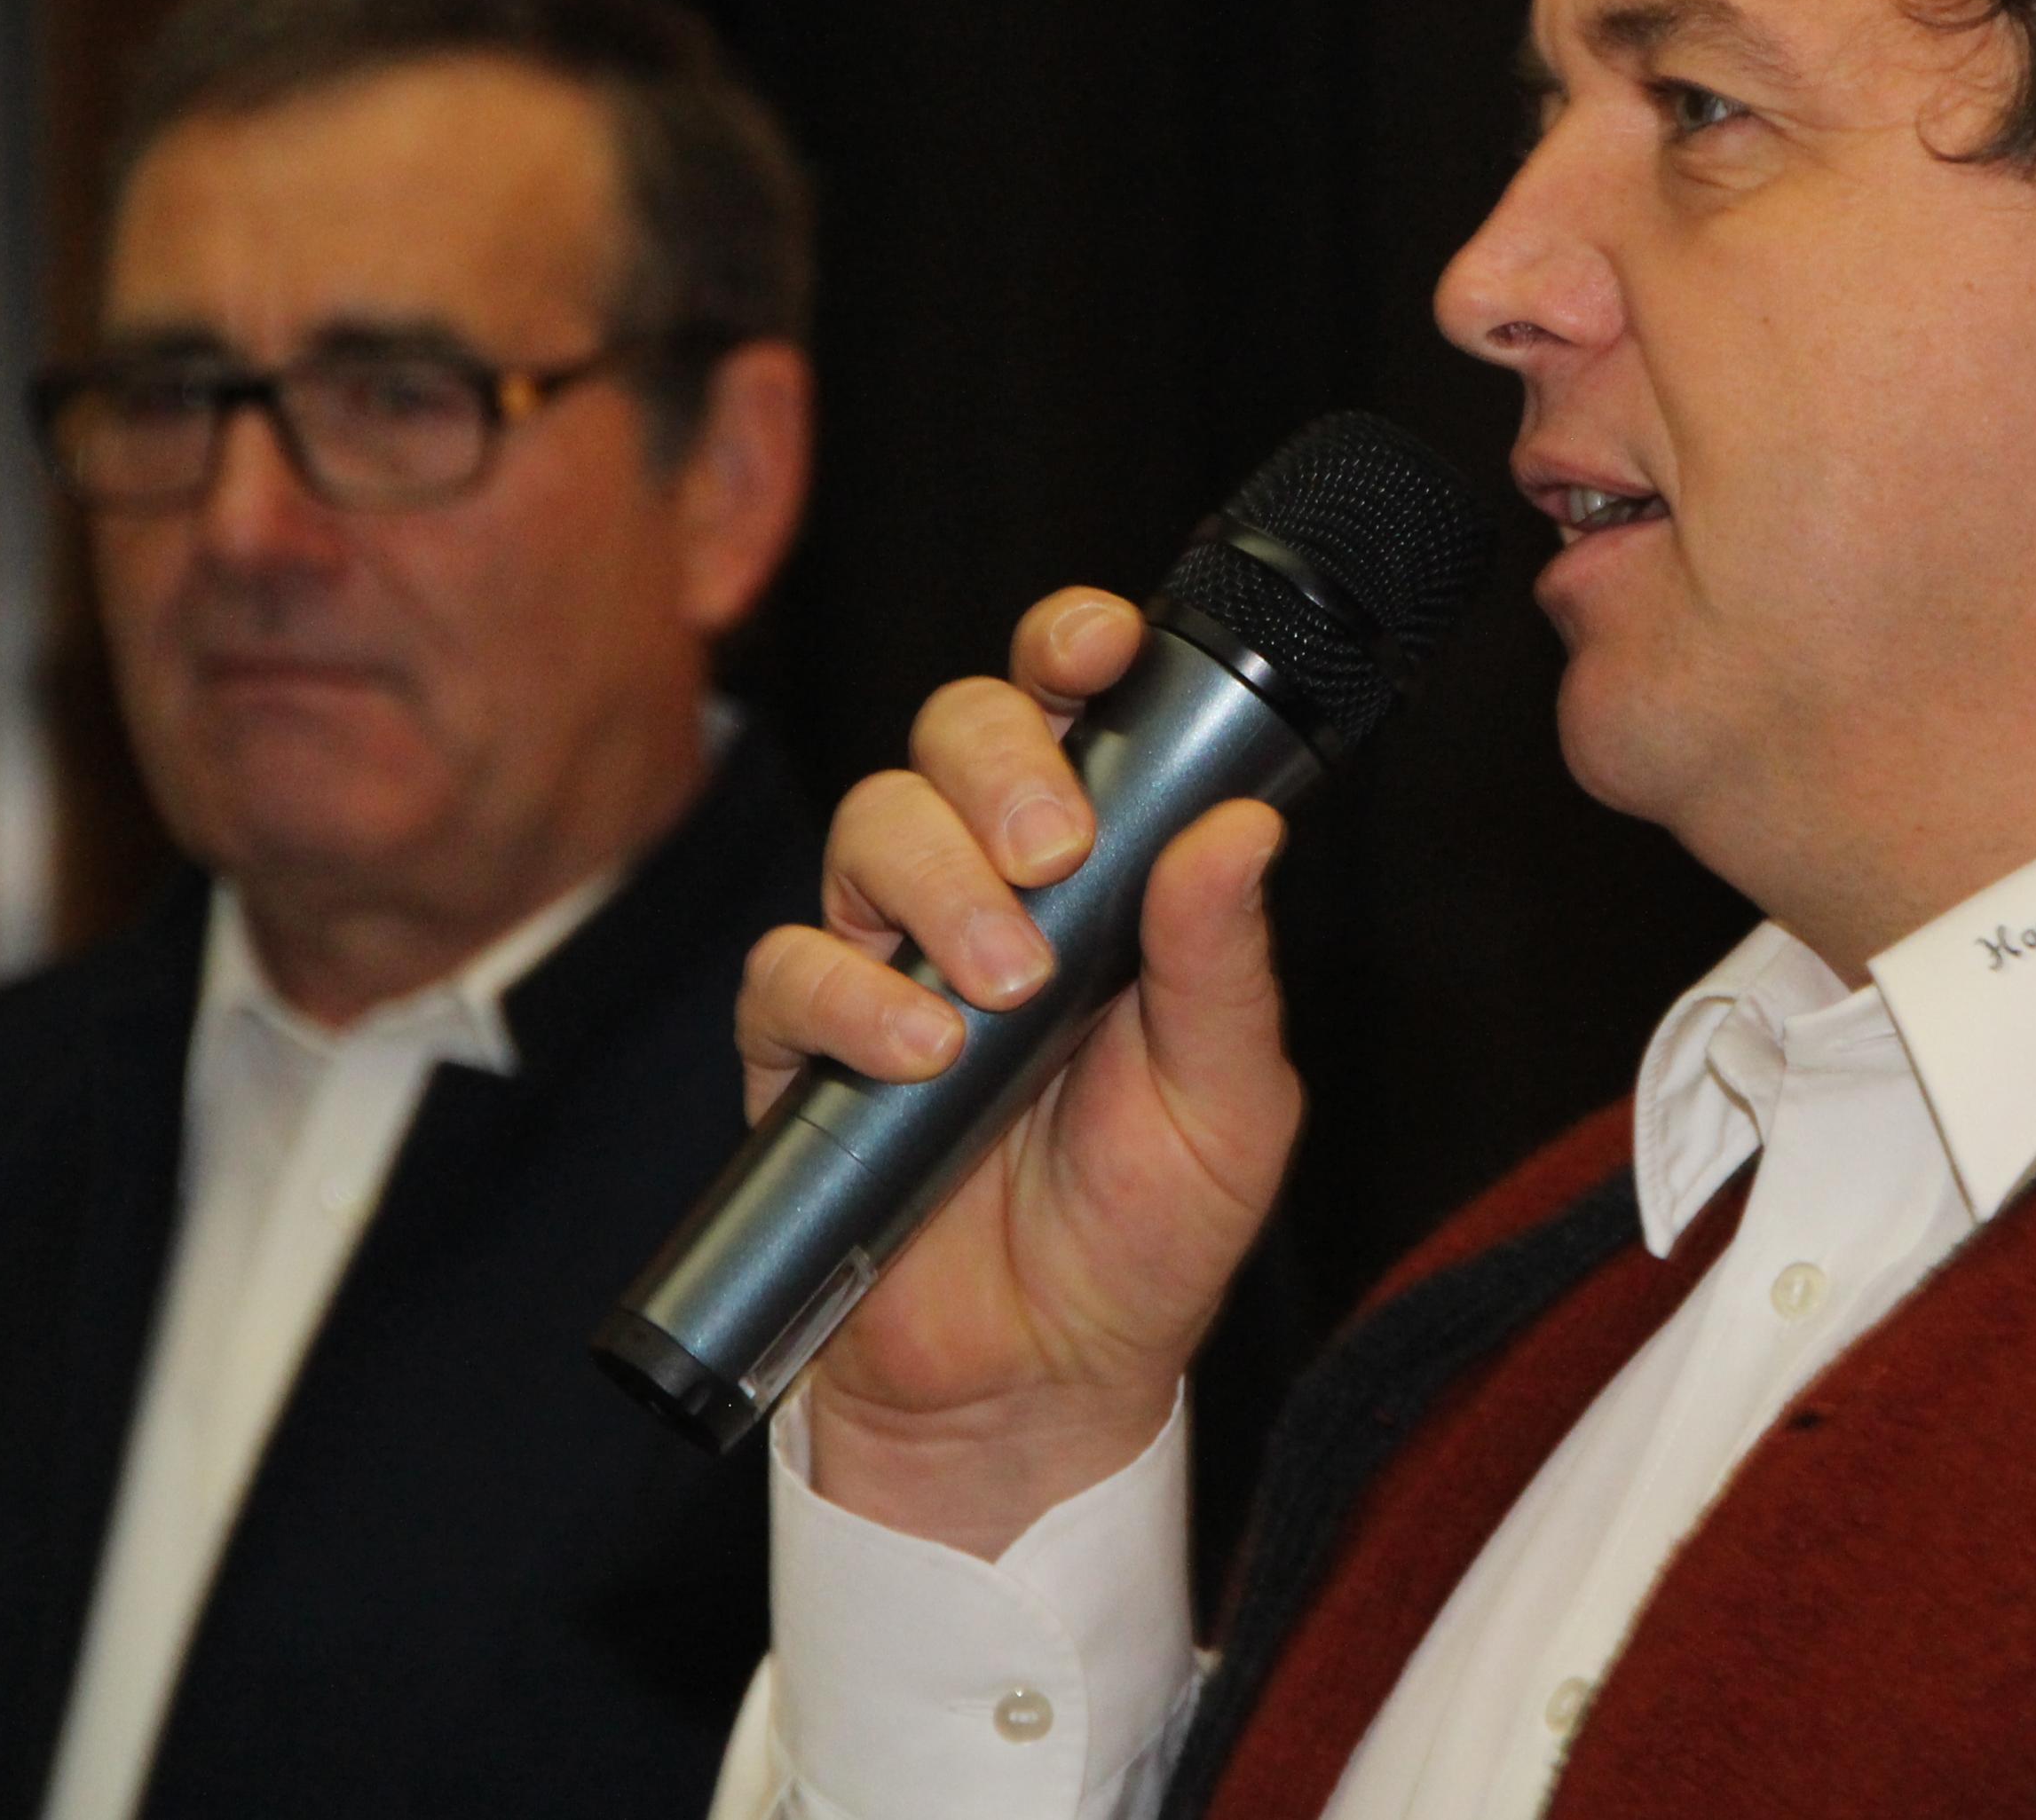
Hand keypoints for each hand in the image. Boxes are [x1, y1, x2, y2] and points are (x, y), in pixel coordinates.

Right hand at [735, 587, 1302, 1553]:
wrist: (1042, 1389)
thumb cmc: (1146, 1237)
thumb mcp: (1229, 1103)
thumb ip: (1224, 963)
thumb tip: (1244, 823)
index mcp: (1103, 873)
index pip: (1072, 711)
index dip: (1070, 646)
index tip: (1100, 645)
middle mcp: (989, 889)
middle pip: (953, 733)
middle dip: (1000, 764)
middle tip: (1055, 854)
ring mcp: (891, 959)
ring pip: (869, 825)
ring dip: (938, 884)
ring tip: (1005, 989)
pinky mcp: (806, 1049)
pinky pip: (791, 969)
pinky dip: (850, 997)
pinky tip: (921, 1056)